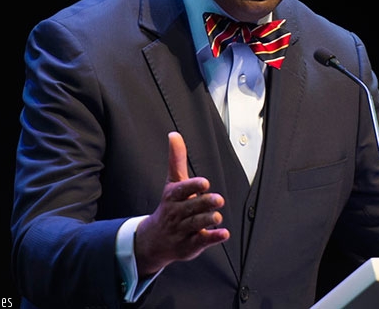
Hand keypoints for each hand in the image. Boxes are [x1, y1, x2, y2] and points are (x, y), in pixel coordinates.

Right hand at [134, 132, 229, 275]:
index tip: (205, 182)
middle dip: (204, 203)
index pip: (182, 190)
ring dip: (207, 220)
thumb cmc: (169, 206)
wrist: (155, 239)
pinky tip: (224, 233)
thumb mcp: (172, 182)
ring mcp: (182, 230)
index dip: (193, 186)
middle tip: (218, 199)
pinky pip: (202, 241)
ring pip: (195, 224)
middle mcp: (177, 214)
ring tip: (217, 216)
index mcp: (173, 197)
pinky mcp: (190, 245)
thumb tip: (174, 135)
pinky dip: (213, 237)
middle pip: (191, 208)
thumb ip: (176, 160)